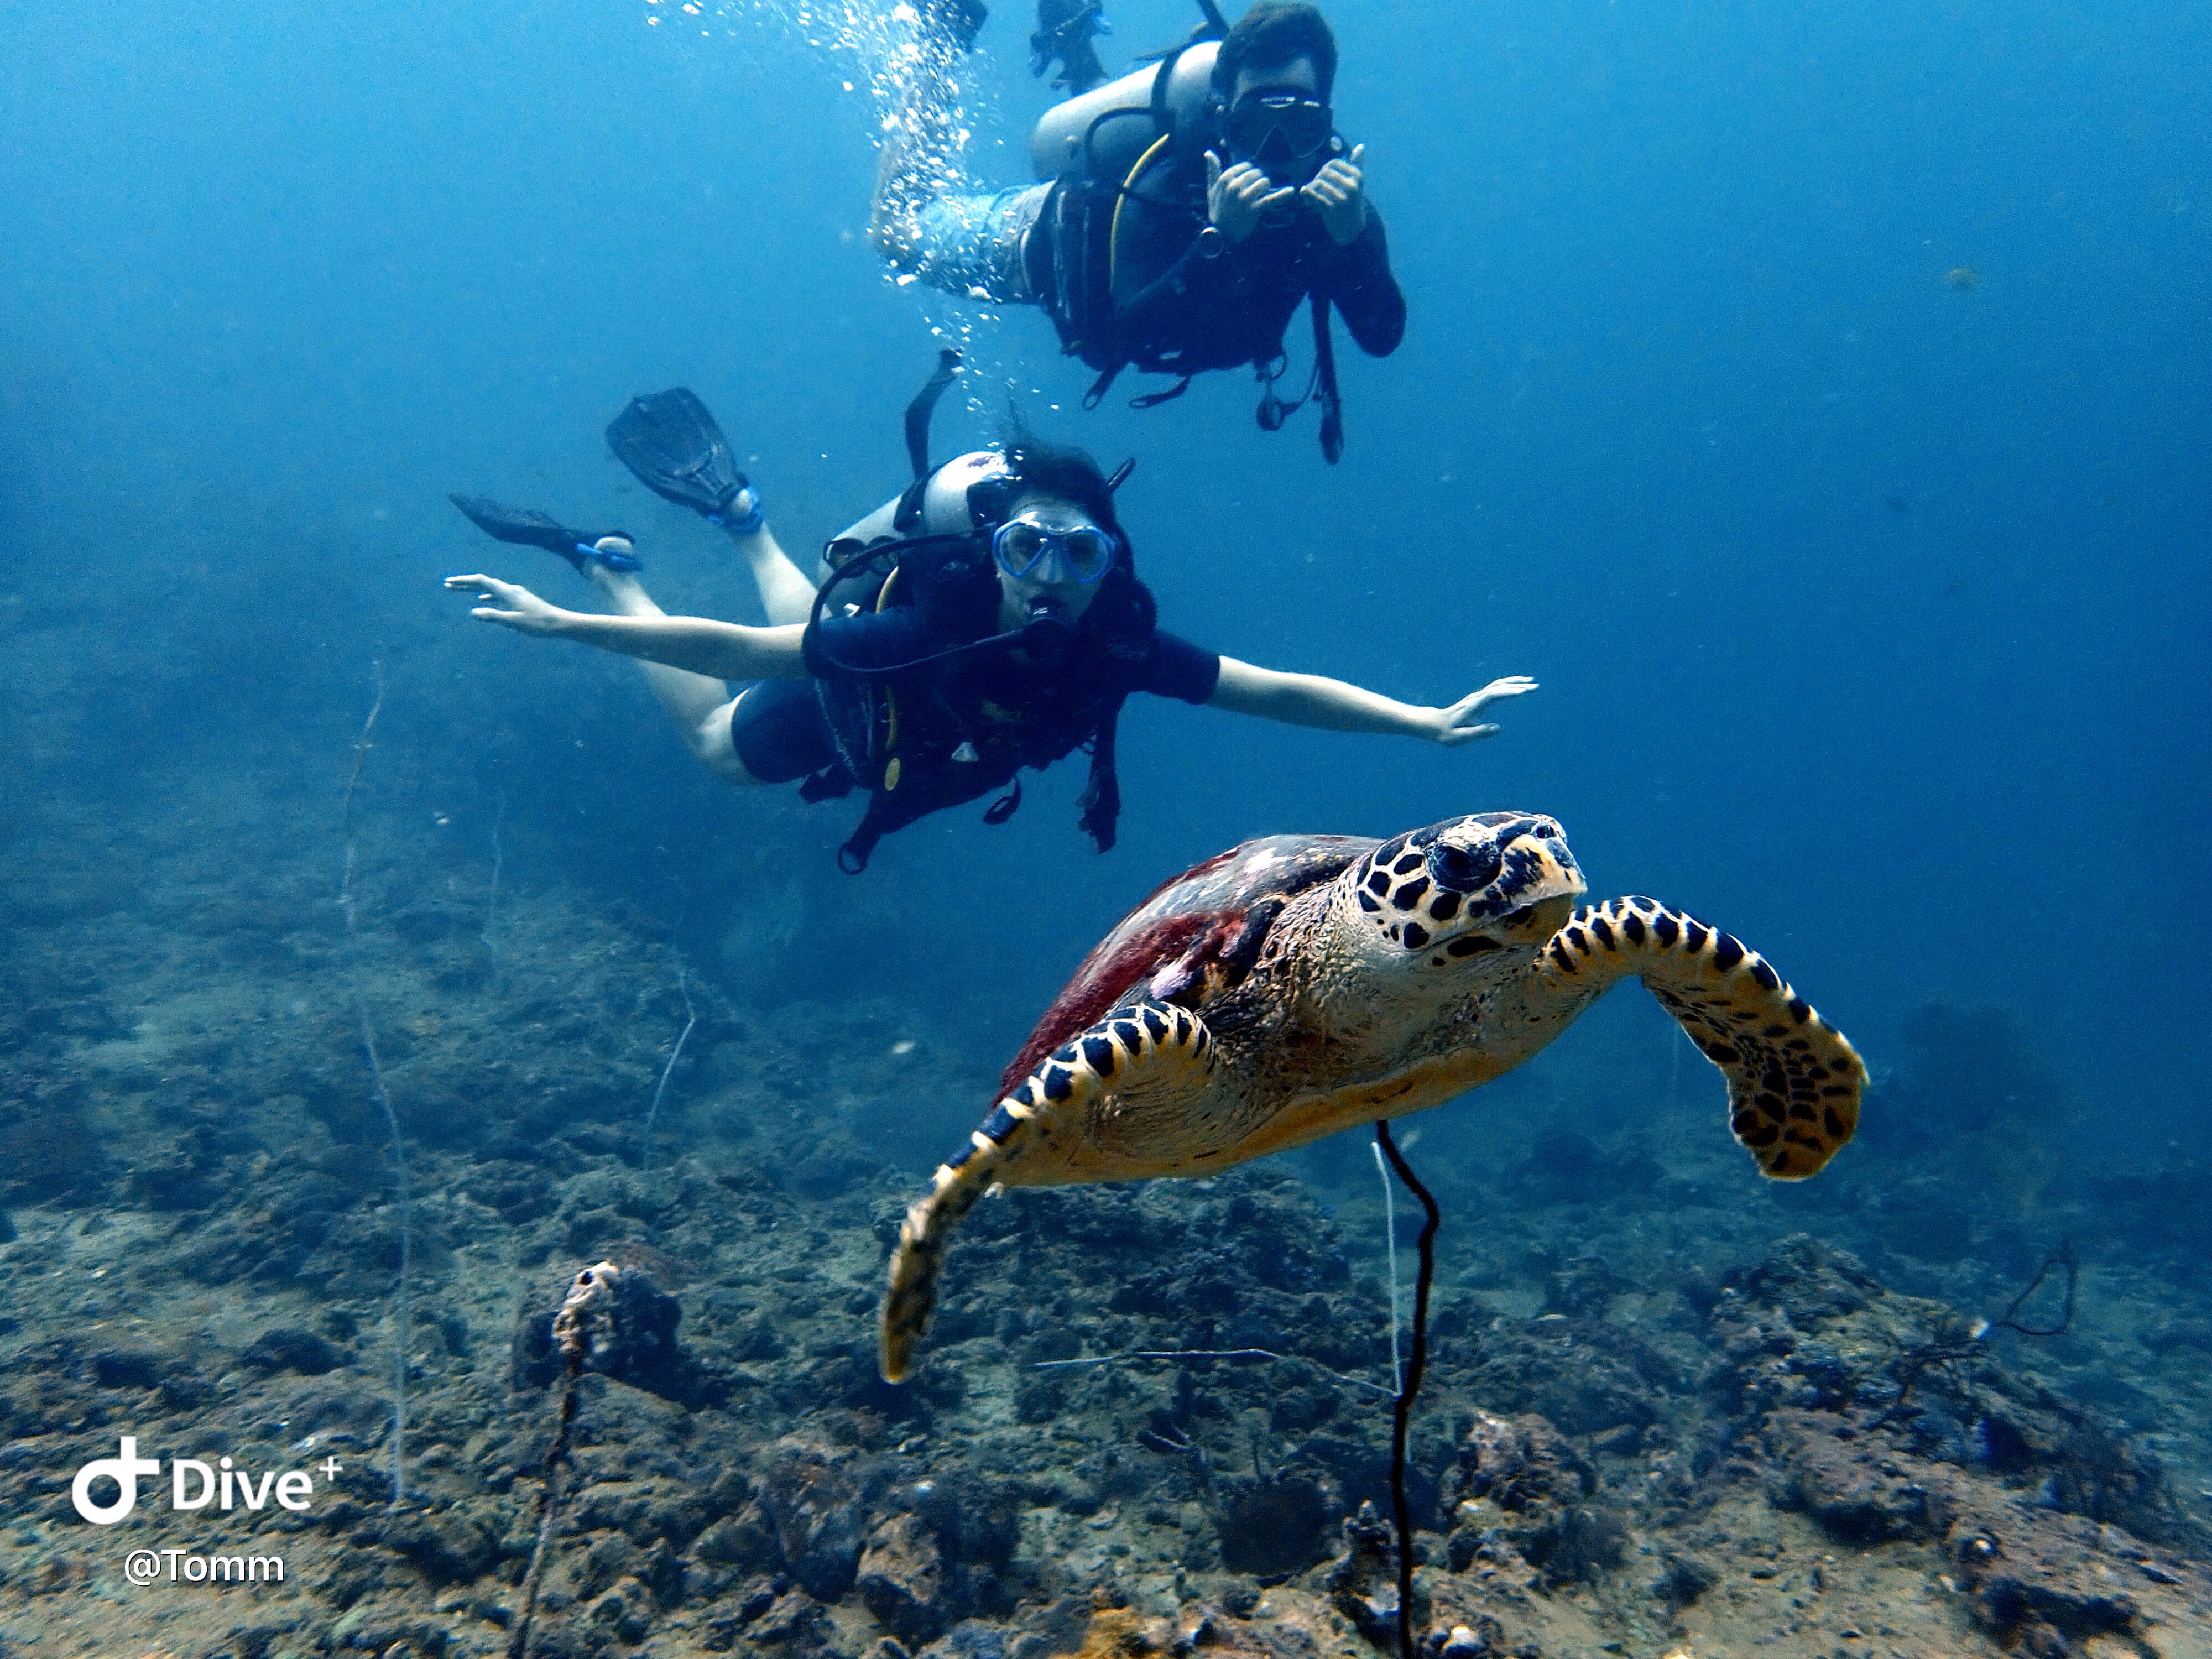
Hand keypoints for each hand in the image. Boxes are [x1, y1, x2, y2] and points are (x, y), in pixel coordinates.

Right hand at [443, 574, 568, 635]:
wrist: (560, 623)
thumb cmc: (538, 624)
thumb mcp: (513, 622)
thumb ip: (493, 616)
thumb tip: (472, 611)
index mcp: (507, 592)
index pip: (481, 581)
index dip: (463, 581)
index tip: (448, 583)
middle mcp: (510, 589)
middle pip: (483, 582)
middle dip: (464, 583)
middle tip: (447, 585)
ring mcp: (516, 593)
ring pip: (490, 587)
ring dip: (473, 588)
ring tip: (460, 591)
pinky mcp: (520, 599)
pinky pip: (498, 594)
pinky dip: (487, 595)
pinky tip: (483, 600)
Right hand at [1205, 150, 1295, 244]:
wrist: (1221, 234)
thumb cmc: (1217, 210)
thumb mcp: (1211, 189)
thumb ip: (1212, 170)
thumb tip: (1208, 152)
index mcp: (1225, 180)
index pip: (1244, 167)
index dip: (1248, 172)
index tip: (1248, 179)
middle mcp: (1234, 187)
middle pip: (1255, 173)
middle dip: (1257, 180)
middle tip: (1253, 190)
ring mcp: (1245, 198)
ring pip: (1264, 182)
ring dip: (1265, 187)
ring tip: (1260, 194)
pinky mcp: (1254, 209)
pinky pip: (1271, 199)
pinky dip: (1282, 195)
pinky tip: (1291, 191)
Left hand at [1300, 142, 1366, 245]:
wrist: (1353, 230)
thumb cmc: (1352, 203)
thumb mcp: (1357, 183)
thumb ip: (1357, 164)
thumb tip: (1361, 146)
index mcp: (1357, 176)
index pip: (1333, 164)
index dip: (1323, 170)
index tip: (1322, 179)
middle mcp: (1352, 186)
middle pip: (1324, 172)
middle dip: (1316, 179)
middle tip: (1315, 189)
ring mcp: (1342, 198)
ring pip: (1318, 184)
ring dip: (1311, 189)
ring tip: (1311, 197)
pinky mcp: (1332, 209)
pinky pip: (1314, 196)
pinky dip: (1306, 194)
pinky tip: (1304, 195)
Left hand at [1431, 675, 1538, 745]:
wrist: (1434, 723)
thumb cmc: (1446, 732)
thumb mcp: (1460, 737)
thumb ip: (1478, 733)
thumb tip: (1498, 728)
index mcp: (1473, 706)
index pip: (1493, 695)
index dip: (1508, 692)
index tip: (1524, 692)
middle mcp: (1476, 698)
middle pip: (1498, 686)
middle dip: (1517, 685)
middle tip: (1535, 686)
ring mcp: (1477, 696)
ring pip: (1498, 684)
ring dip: (1514, 682)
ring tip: (1531, 682)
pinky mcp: (1478, 698)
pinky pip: (1495, 688)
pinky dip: (1508, 685)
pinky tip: (1517, 687)